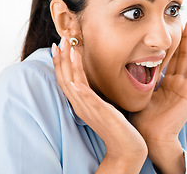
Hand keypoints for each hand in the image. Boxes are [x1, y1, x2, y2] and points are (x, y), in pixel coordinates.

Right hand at [52, 38, 146, 172]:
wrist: (125, 146)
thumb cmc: (116, 125)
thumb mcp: (103, 106)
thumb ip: (95, 95)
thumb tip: (92, 83)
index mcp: (81, 102)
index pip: (67, 79)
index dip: (61, 62)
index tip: (60, 45)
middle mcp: (81, 105)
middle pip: (65, 79)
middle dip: (61, 59)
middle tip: (61, 40)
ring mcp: (89, 109)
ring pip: (73, 84)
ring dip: (69, 66)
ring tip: (68, 48)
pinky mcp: (99, 113)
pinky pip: (86, 99)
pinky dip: (79, 88)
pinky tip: (74, 79)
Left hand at [130, 21, 186, 172]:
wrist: (151, 135)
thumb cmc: (143, 118)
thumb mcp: (142, 92)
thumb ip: (143, 79)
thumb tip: (129, 64)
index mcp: (166, 81)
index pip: (172, 57)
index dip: (173, 42)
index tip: (175, 27)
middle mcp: (179, 83)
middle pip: (185, 56)